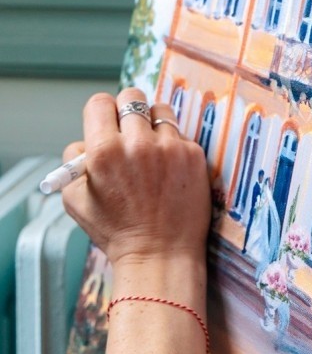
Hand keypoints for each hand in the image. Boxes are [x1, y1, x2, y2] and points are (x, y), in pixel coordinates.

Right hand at [62, 87, 211, 267]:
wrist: (160, 255)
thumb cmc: (116, 231)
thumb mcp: (76, 200)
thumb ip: (74, 162)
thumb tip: (86, 138)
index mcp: (103, 151)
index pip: (100, 102)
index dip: (101, 112)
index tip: (107, 124)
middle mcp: (137, 144)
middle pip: (132, 97)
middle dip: (128, 110)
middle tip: (129, 130)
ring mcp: (169, 147)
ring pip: (160, 111)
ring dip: (153, 125)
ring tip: (151, 151)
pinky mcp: (194, 155)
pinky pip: (180, 135)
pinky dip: (173, 147)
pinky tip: (168, 172)